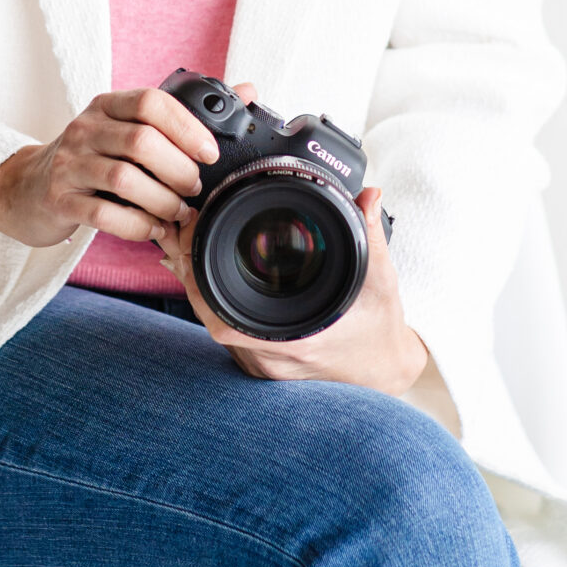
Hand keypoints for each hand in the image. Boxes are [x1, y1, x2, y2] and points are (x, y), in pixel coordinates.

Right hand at [0, 86, 220, 251]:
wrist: (25, 188)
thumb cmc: (89, 158)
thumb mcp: (125, 128)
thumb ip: (181, 115)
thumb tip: (248, 90)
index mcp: (107, 105)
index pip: (150, 102)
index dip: (187, 128)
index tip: (210, 154)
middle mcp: (85, 128)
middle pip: (141, 142)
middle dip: (179, 170)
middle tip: (195, 190)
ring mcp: (68, 164)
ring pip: (125, 179)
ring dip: (162, 202)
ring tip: (178, 214)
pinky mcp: (59, 200)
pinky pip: (104, 215)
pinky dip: (137, 227)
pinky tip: (151, 231)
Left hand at [163, 175, 437, 406]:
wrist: (384, 371)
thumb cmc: (380, 330)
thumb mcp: (381, 279)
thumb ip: (371, 234)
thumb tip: (369, 195)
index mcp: (299, 339)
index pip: (227, 320)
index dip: (199, 285)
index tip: (191, 244)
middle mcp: (274, 358)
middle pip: (211, 317)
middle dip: (191, 274)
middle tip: (182, 233)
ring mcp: (265, 365)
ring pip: (215, 324)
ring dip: (199, 287)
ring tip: (188, 246)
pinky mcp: (262, 364)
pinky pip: (227, 332)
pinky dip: (214, 302)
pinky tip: (207, 275)